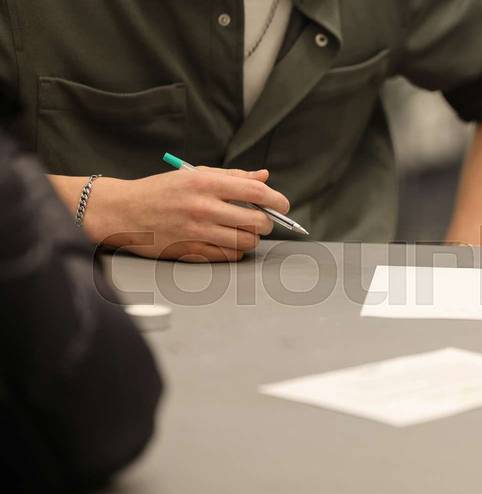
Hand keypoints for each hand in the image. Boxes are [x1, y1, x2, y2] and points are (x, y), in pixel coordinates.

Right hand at [82, 167, 289, 261]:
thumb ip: (232, 176)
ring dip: (252, 238)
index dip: (277, 200)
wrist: (122, 211)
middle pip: (256, 222)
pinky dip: (236, 251)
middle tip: (263, 220)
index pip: (255, 193)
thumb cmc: (159, 191)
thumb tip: (264, 177)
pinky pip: (228, 256)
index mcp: (205, 183)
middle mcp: (203, 207)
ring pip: (246, 242)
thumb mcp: (193, 173)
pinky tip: (230, 242)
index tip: (283, 205)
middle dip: (267, 222)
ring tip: (246, 231)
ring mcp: (197, 232)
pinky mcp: (191, 251)